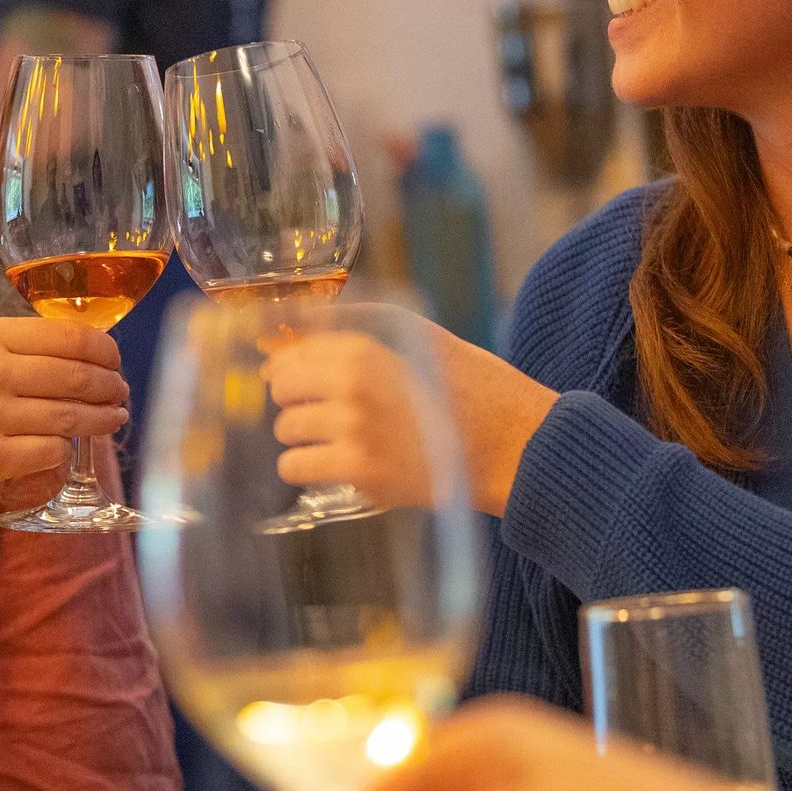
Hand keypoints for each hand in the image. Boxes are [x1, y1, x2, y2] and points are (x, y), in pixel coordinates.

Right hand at [0, 316, 128, 511]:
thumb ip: (8, 349)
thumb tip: (75, 354)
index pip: (70, 336)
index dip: (105, 351)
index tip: (116, 361)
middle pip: (79, 376)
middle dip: (111, 387)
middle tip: (122, 395)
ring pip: (71, 416)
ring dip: (102, 420)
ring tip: (114, 420)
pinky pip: (50, 452)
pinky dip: (64, 450)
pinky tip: (66, 448)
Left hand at [262, 318, 556, 516]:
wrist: (512, 448)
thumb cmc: (475, 392)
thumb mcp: (425, 338)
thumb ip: (367, 323)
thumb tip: (310, 319)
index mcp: (366, 349)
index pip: (292, 350)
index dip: (288, 364)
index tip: (295, 378)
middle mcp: (352, 384)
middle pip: (279, 385)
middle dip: (294, 397)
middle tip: (319, 411)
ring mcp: (353, 429)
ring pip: (285, 429)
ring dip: (302, 436)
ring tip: (334, 441)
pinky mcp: (359, 471)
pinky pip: (295, 467)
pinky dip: (306, 468)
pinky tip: (331, 465)